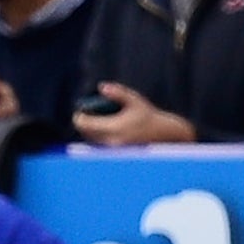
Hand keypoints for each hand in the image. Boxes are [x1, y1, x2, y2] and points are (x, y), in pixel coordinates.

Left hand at [73, 82, 194, 145]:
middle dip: (83, 123)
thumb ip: (118, 92)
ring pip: (91, 141)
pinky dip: (97, 140)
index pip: (83, 124)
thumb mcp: (135, 101)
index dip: (79, 116)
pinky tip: (102, 132)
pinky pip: (99, 148)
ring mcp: (112, 152)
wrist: (164, 136)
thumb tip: (101, 86)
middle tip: (85, 115)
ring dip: (89, 132)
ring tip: (93, 123)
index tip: (80, 111)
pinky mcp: (116, 157)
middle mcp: (110, 142)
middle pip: (85, 133)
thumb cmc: (149, 116)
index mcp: (113, 128)